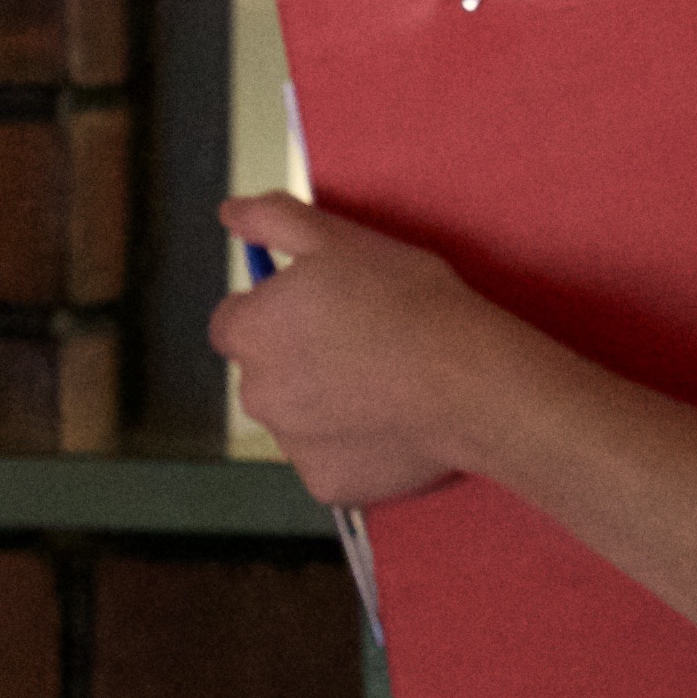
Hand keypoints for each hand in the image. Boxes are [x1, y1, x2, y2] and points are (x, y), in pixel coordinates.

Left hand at [211, 189, 508, 507]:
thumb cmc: (406, 301)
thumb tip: (229, 213)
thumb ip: (273, 220)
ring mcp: (290, 445)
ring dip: (324, 404)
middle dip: (298, 360)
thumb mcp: (339, 238)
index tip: (321, 310)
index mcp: (249, 331)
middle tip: (360, 344)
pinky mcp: (325, 483)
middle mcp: (256, 393)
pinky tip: (391, 422)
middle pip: (264, 374)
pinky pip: (329, 460)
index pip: (234, 323)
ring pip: (297, 418)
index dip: (276, 313)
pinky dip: (352, 446)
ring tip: (383, 383)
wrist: (467, 379)